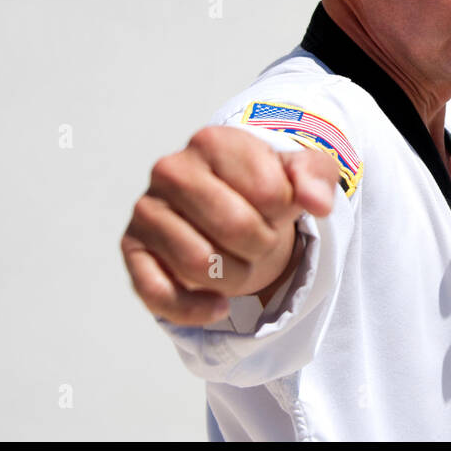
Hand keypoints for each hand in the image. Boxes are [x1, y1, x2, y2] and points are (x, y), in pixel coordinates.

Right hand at [120, 125, 341, 325]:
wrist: (229, 205)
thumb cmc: (264, 187)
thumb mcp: (299, 172)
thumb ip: (316, 177)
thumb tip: (319, 204)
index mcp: (212, 141)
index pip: (270, 193)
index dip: (287, 212)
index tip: (280, 209)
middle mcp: (171, 170)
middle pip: (235, 229)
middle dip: (264, 246)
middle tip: (264, 241)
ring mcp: (147, 210)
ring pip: (200, 265)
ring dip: (236, 278)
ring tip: (241, 263)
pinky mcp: (132, 250)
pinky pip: (158, 294)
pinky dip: (195, 309)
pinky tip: (218, 306)